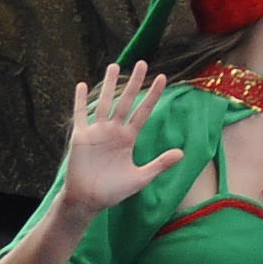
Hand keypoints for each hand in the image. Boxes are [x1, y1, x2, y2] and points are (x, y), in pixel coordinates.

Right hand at [58, 62, 182, 214]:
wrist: (88, 201)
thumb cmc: (113, 192)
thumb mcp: (140, 178)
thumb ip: (159, 164)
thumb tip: (182, 153)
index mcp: (128, 138)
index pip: (143, 111)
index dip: (152, 95)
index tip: (162, 77)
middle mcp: (114, 131)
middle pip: (126, 101)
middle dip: (134, 83)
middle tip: (142, 62)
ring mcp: (97, 132)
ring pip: (104, 103)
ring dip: (109, 85)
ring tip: (115, 66)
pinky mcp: (81, 137)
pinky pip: (80, 115)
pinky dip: (80, 101)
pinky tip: (82, 85)